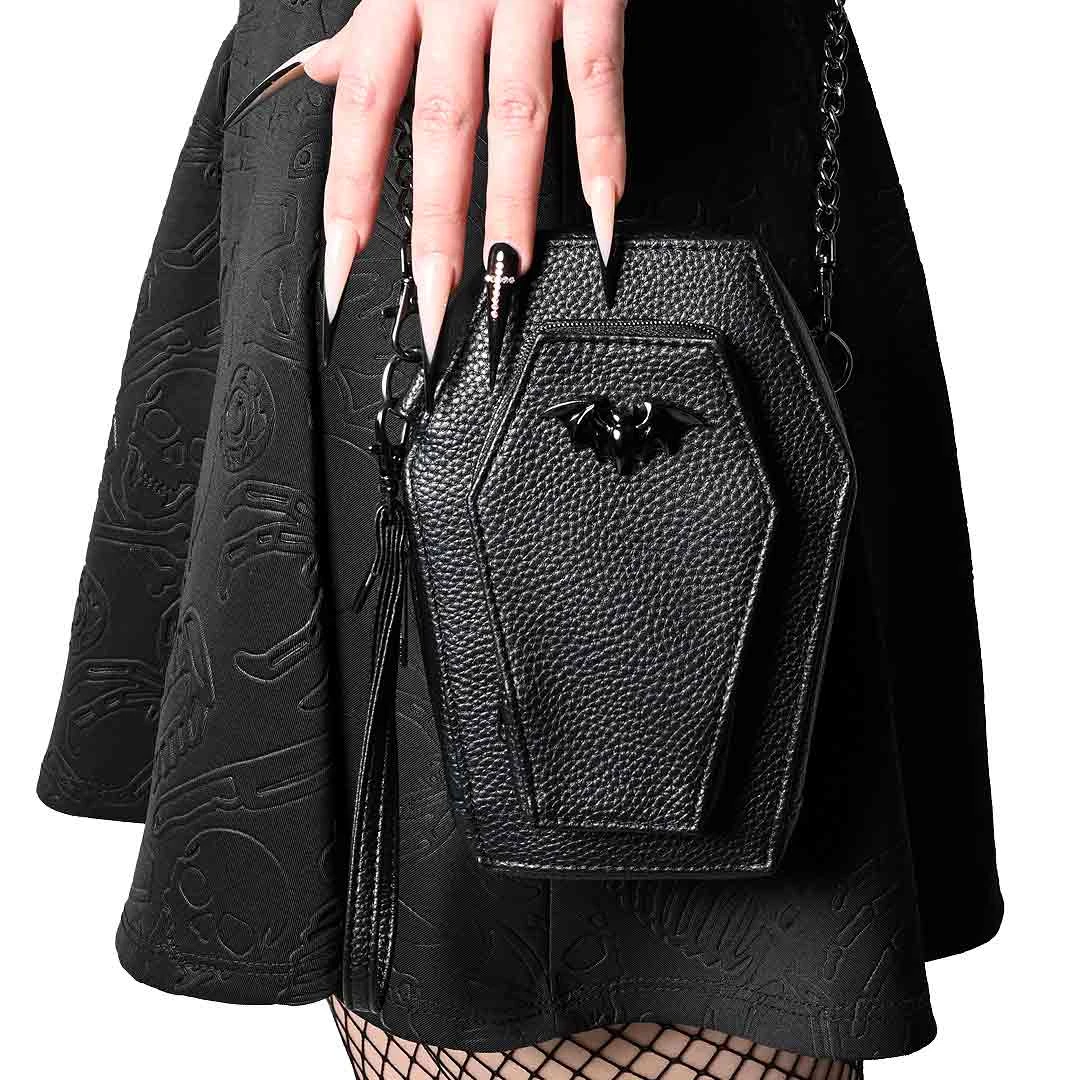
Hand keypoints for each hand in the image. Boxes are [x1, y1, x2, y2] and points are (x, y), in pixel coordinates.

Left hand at [289, 0, 625, 354]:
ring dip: (512, 199)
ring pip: (514, 110)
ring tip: (508, 270)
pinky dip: (603, 142)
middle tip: (436, 298)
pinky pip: (596, 71)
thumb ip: (369, 24)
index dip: (350, 192)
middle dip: (434, 221)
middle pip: (438, 125)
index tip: (342, 266)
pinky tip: (604, 205)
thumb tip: (325, 74)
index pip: (364, 109)